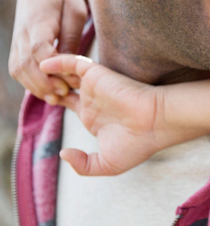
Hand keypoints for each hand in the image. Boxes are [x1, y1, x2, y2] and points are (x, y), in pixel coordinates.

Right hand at [9, 0, 87, 101]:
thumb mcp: (76, 13)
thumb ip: (72, 38)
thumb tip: (70, 64)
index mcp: (38, 21)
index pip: (38, 49)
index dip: (52, 68)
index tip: (70, 80)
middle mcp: (22, 33)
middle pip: (25, 64)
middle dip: (44, 83)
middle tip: (66, 94)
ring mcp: (16, 40)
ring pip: (18, 69)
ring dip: (36, 87)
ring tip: (58, 98)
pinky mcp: (17, 47)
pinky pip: (18, 69)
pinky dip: (30, 83)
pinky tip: (48, 92)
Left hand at [39, 55, 170, 175]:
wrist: (157, 124)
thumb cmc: (139, 144)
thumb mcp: (107, 165)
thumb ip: (83, 165)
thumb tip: (63, 153)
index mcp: (95, 118)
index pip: (70, 103)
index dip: (54, 99)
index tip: (45, 100)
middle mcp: (94, 100)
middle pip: (64, 85)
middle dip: (48, 85)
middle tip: (37, 87)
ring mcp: (95, 87)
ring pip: (65, 72)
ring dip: (50, 73)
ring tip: (36, 76)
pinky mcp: (97, 75)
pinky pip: (71, 62)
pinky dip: (56, 61)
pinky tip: (44, 65)